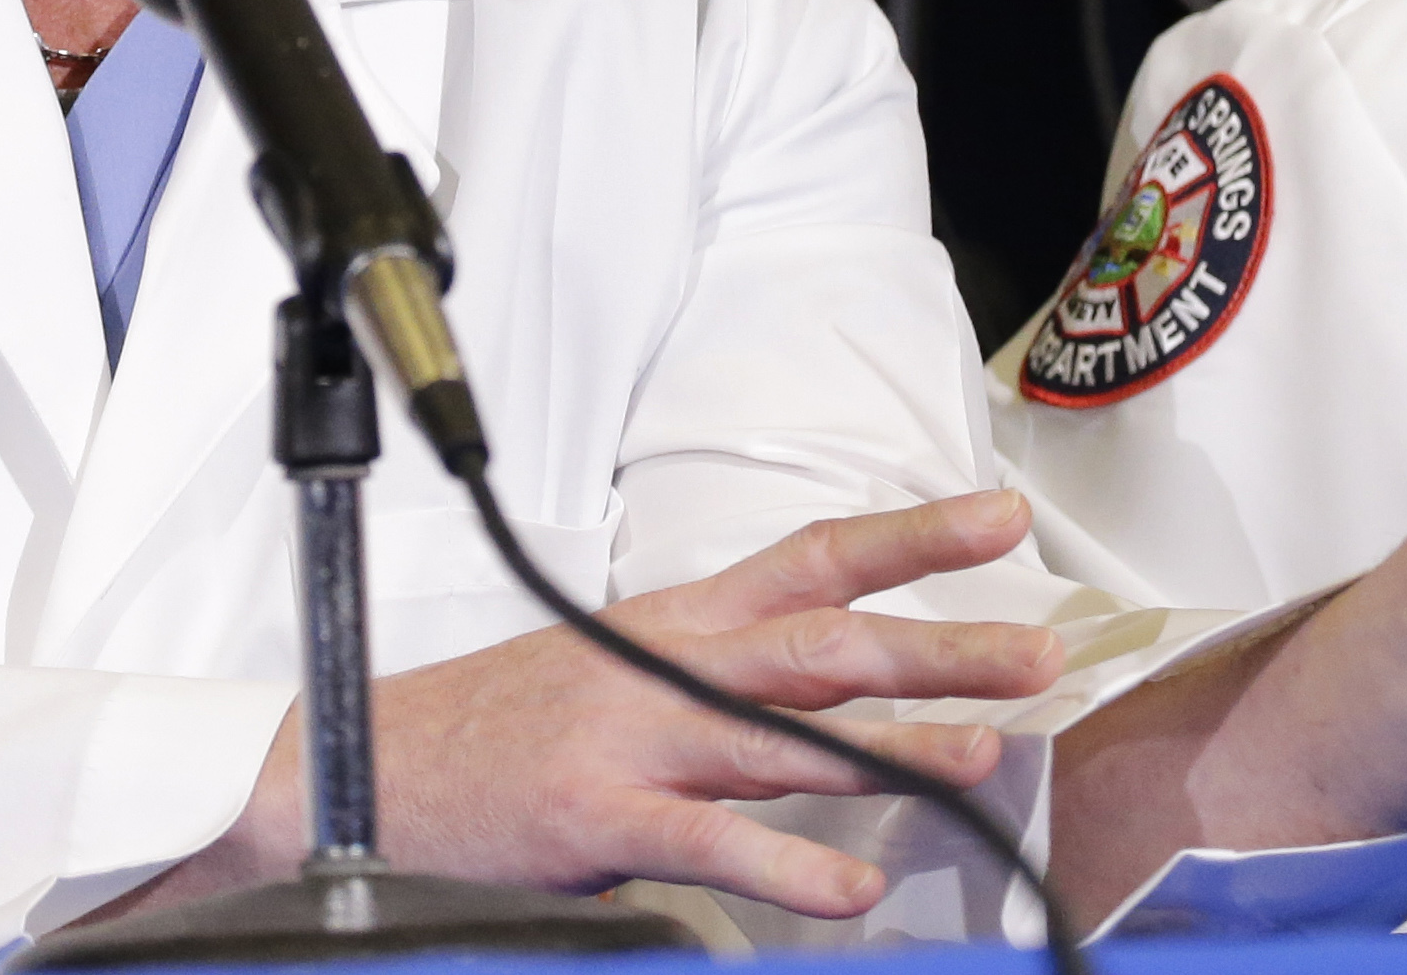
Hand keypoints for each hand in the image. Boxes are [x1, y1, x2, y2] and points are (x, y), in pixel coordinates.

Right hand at [100, 490, 1063, 925]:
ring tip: (986, 755)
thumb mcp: (618, 668)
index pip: (814, 556)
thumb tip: (825, 693)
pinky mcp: (599, 813)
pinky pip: (711, 841)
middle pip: (826, 637)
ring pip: (786, 732)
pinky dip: (787, 865)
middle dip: (940, 641)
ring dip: (893, 745)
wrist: (365, 765)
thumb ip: (719, 676)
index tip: (1002, 521)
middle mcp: (670, 660)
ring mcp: (636, 735)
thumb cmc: (503, 726)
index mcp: (680, 618)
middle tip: (1041, 649)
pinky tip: (854, 885)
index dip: (911, 535)